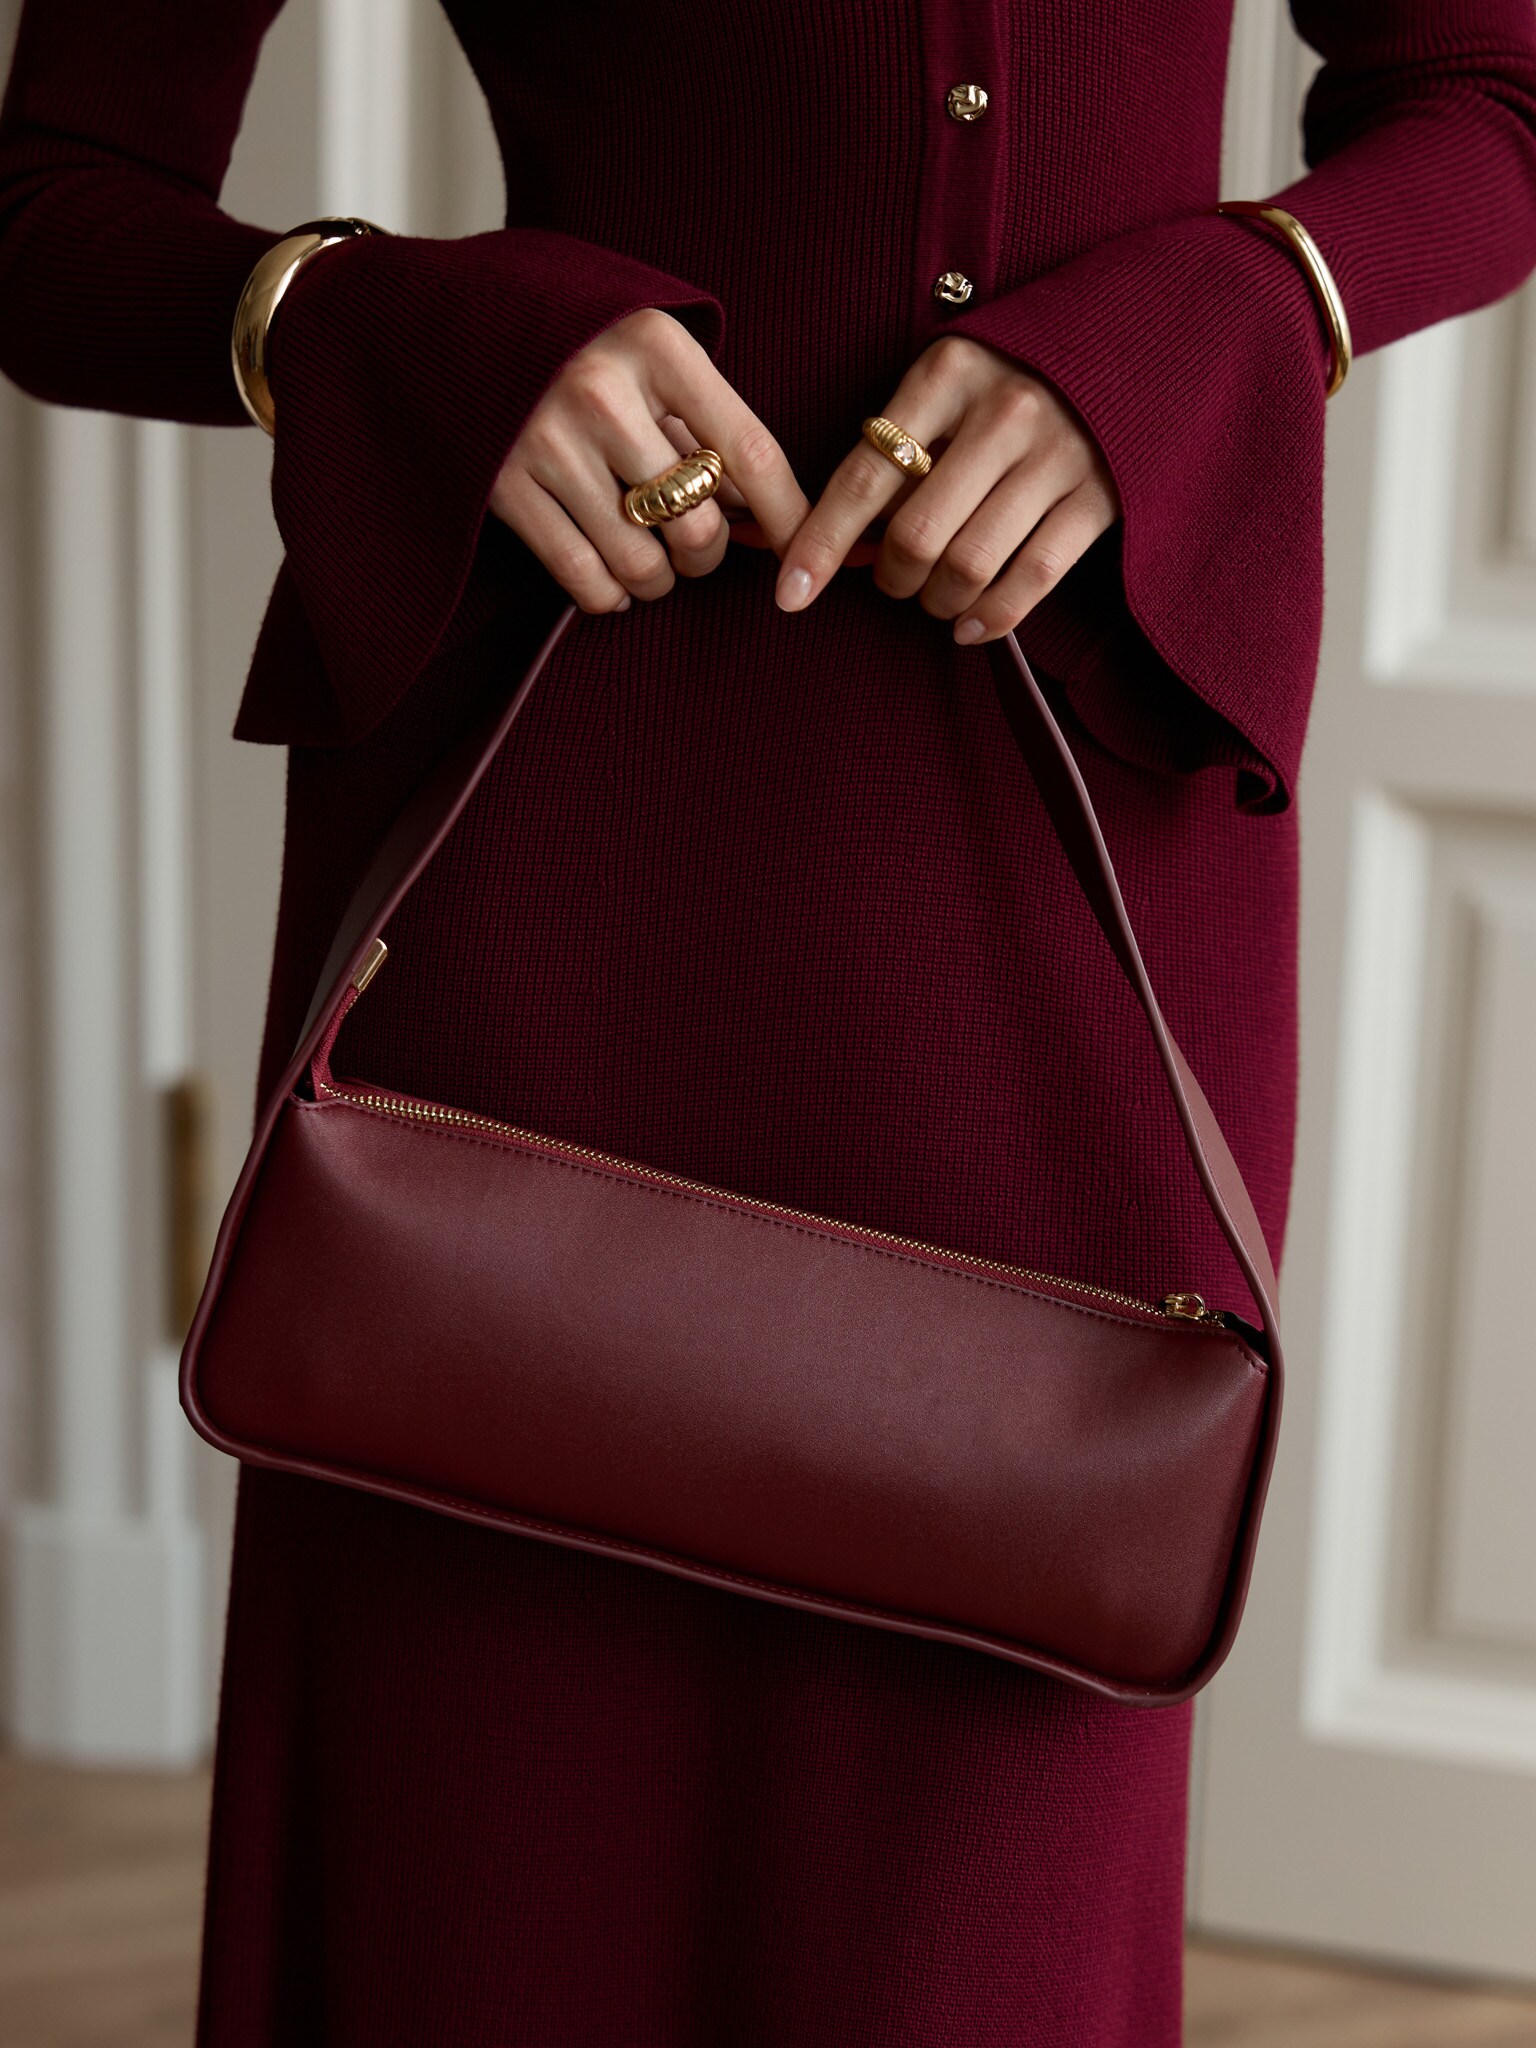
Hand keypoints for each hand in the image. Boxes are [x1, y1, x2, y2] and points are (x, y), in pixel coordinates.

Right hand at [489, 308, 808, 612]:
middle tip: (695, 547)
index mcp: (656, 347)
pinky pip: (583, 579)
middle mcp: (602, 392)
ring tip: (652, 565)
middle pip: (698, 523)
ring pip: (641, 564)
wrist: (455, 322)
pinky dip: (608, 597)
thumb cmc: (580, 347)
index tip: (806, 554)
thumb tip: (765, 518)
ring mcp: (547, 441)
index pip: (749, 451)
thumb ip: (706, 423)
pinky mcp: (503, 485)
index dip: (788, 517)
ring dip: (658, 582)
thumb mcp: (649, 356)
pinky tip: (612, 583)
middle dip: (708, 555)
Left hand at [774, 336, 1119, 643]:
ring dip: (937, 602)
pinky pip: (1032, 579)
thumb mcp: (950, 383)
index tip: (789, 595)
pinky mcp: (1100, 495)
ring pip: (969, 565)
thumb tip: (843, 538)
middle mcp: (1005, 411)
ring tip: (934, 597)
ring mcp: (1058, 454)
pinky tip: (970, 627)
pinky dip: (992, 619)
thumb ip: (899, 448)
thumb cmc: (1013, 376)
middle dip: (891, 579)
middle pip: (916, 535)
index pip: (863, 476)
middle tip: (894, 580)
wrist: (1137, 345)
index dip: (820, 545)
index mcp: (948, 374)